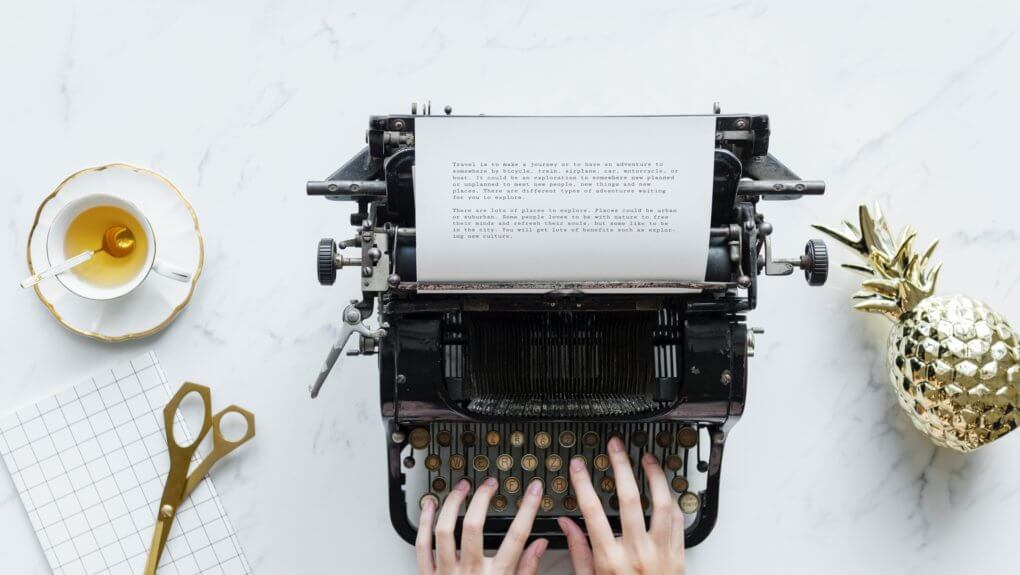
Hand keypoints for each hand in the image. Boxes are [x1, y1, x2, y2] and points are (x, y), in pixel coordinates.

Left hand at [417, 476, 548, 574]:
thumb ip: (528, 569)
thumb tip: (540, 544)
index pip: (517, 536)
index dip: (527, 508)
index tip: (532, 489)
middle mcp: (471, 574)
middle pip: (475, 527)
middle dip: (482, 499)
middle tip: (489, 484)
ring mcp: (447, 574)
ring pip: (445, 531)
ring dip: (452, 504)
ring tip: (462, 488)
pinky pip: (422, 545)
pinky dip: (424, 522)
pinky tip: (430, 505)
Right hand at [558, 437, 685, 573]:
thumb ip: (579, 553)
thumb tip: (567, 525)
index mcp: (611, 561)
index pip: (594, 512)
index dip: (584, 484)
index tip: (579, 466)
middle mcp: (639, 554)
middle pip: (630, 499)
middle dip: (621, 466)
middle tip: (616, 446)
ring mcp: (662, 554)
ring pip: (662, 505)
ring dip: (655, 476)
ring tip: (647, 458)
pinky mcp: (679, 557)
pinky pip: (679, 521)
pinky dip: (672, 501)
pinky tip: (665, 488)